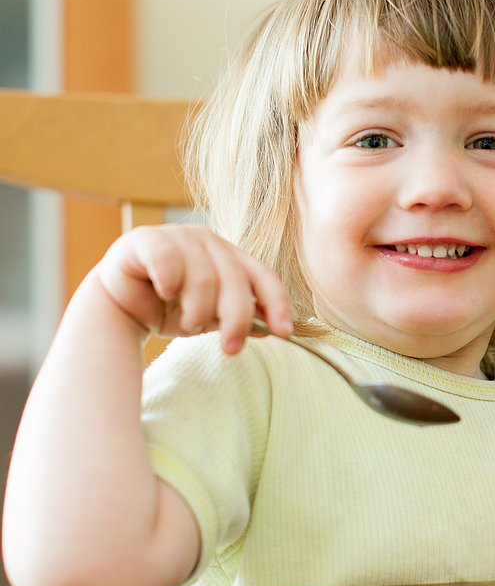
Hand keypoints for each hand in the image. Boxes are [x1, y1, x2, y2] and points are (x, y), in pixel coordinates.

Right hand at [94, 224, 294, 353]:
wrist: (119, 306)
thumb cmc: (168, 309)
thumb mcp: (210, 317)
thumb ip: (240, 318)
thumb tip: (275, 329)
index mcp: (230, 256)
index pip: (263, 276)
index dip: (277, 303)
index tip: (283, 332)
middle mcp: (208, 241)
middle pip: (235, 280)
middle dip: (236, 319)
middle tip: (231, 349)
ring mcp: (178, 236)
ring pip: (203, 277)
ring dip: (196, 311)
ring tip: (185, 325)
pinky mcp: (146, 240)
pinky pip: (167, 261)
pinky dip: (169, 283)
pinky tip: (164, 295)